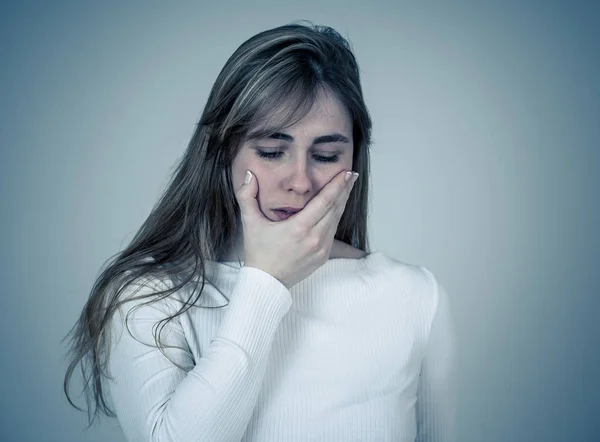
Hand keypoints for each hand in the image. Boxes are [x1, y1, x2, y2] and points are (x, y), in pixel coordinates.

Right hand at [234, 169, 358, 288]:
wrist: (266, 282)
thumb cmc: (258, 252)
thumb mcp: (250, 223)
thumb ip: (246, 197)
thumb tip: (248, 174)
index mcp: (299, 228)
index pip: (325, 201)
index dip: (337, 186)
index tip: (346, 173)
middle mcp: (314, 238)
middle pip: (335, 208)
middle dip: (344, 190)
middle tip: (351, 175)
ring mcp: (321, 249)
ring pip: (336, 220)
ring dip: (342, 203)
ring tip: (346, 188)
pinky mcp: (324, 256)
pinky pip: (332, 232)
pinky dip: (335, 218)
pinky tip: (336, 209)